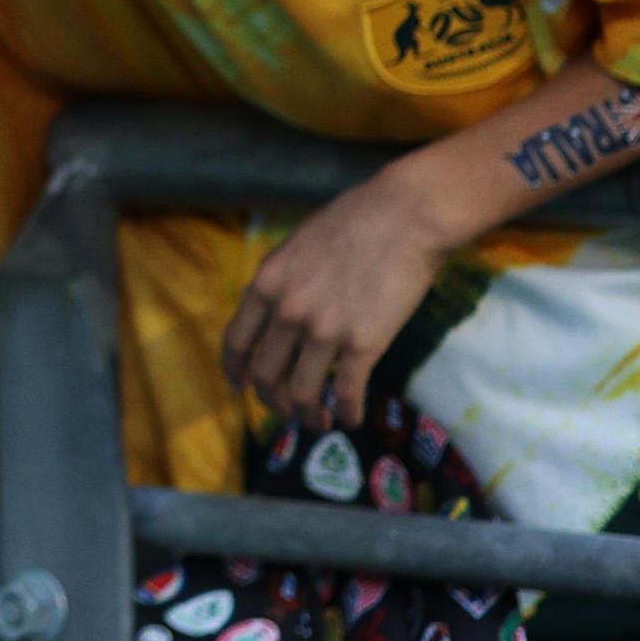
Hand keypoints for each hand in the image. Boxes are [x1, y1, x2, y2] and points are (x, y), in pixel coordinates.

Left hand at [222, 170, 451, 429]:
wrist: (404, 218)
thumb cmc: (353, 222)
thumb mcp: (296, 247)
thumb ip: (281, 282)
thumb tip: (275, 311)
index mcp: (266, 285)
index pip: (237, 341)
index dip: (235, 370)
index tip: (239, 385)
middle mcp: (287, 312)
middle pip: (265, 374)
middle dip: (272, 400)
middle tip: (286, 408)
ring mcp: (323, 332)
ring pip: (303, 393)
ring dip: (308, 415)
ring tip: (320, 422)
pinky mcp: (363, 345)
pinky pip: (347, 392)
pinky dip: (346, 413)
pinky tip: (351, 419)